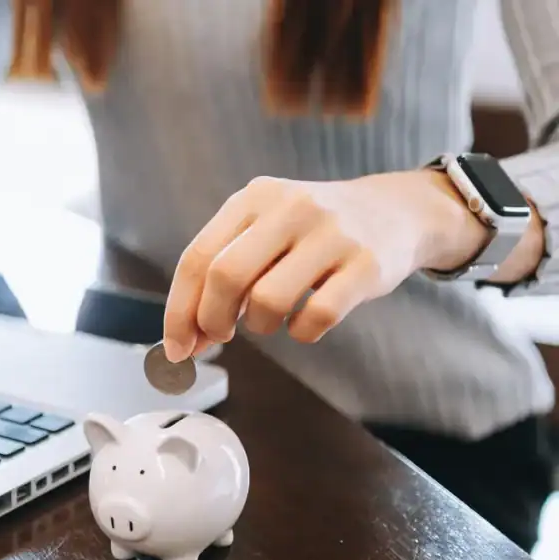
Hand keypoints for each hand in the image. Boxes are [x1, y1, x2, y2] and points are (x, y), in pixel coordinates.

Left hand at [162, 170, 492, 360]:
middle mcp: (289, 208)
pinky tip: (304, 322)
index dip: (179, 310)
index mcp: (253, 198)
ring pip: (267, 301)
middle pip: (225, 277)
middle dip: (212, 320)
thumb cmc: (313, 232)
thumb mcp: (265, 229)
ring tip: (271, 318)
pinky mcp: (365, 265)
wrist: (397, 211)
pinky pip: (315, 317)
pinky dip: (301, 332)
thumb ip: (222, 274)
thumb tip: (187, 339)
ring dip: (259, 326)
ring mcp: (331, 234)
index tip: (177, 346)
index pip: (197, 258)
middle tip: (220, 337)